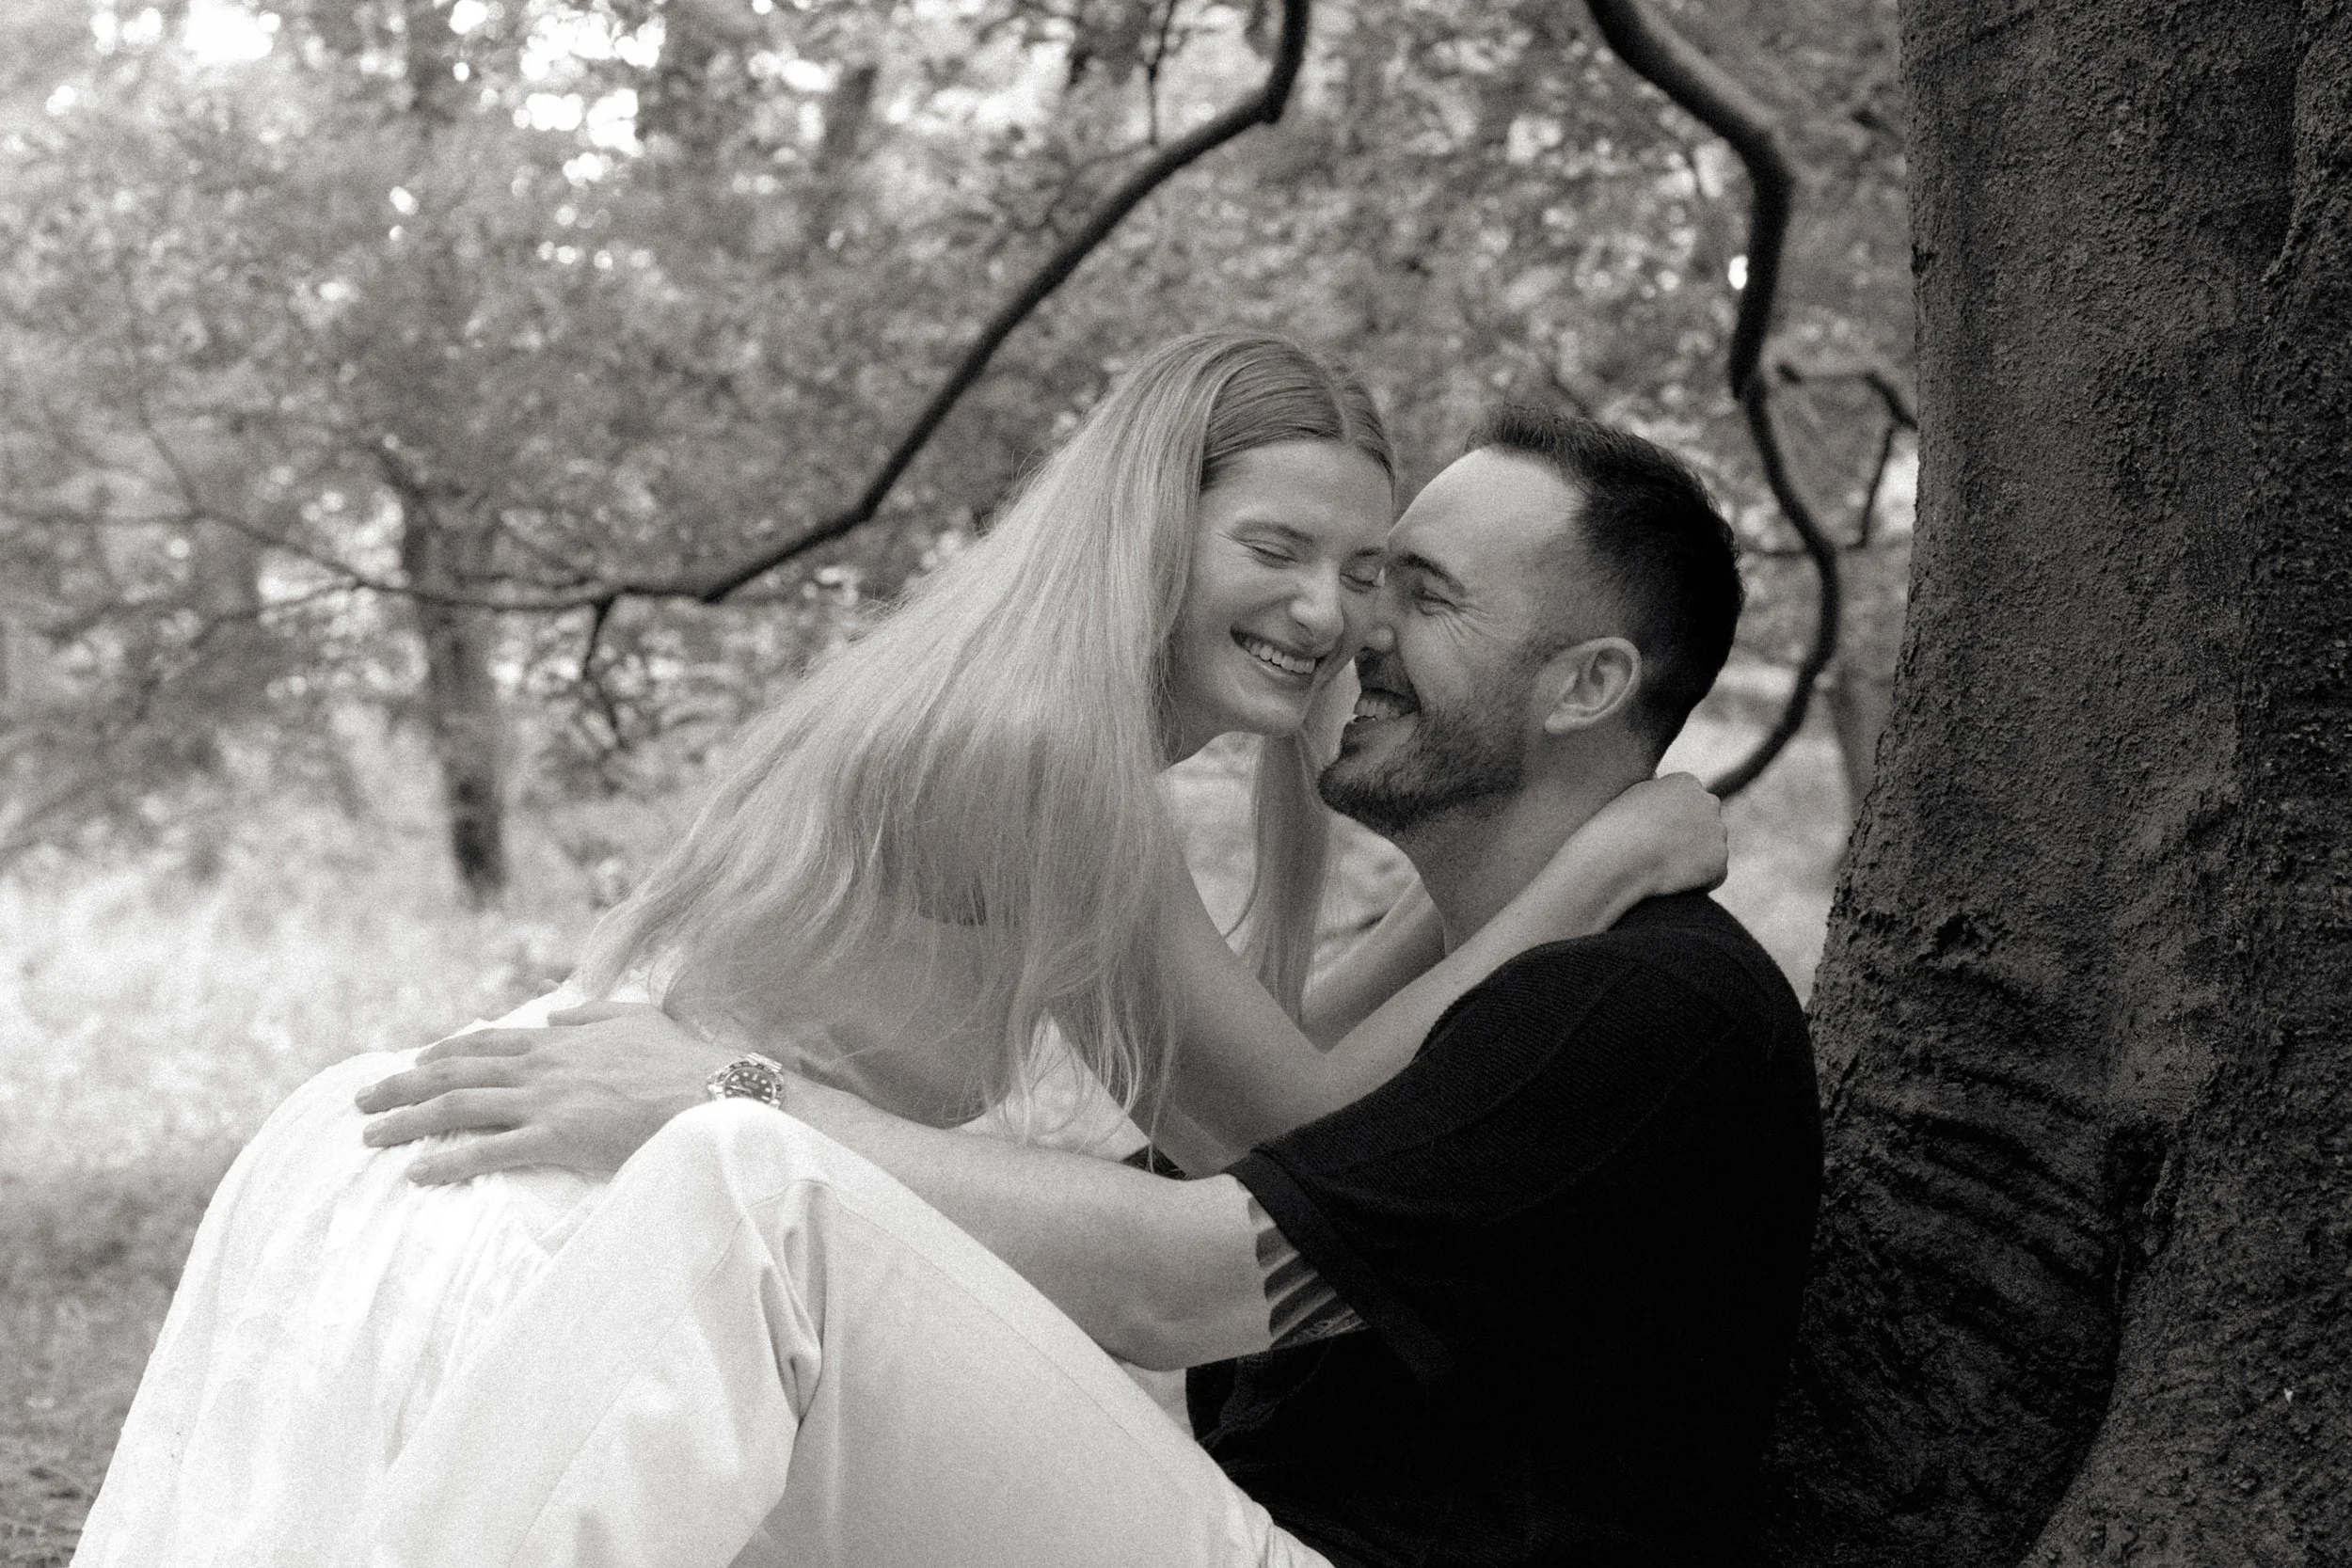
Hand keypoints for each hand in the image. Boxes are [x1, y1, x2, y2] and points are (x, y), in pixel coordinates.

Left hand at [354, 1001, 738, 1183]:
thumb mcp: (636, 1019)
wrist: (714, 1092)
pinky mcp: (558, 1138)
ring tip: (370, 1137)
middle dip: (401, 1086)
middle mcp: (542, 1065)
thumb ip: (591, 1015)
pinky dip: (448, 1162)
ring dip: (407, 1121)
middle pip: (455, 1073)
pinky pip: (490, 1152)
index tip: (411, 1064)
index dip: (441, 1053)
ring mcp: (546, 1101)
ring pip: (459, 1108)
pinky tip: (417, 1173)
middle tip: (362, 1103)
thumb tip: (557, 1014)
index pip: (484, 1042)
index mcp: (559, 1038)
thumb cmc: (684, 1059)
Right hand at [1571, 772, 1729, 905]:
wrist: (1619, 858)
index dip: (1674, 820)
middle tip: (1663, 853)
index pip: (1691, 801)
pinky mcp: (1720, 862)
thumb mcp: (1631, 796)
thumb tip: (1656, 780)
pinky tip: (1674, 883)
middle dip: (1693, 835)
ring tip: (1664, 868)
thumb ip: (1653, 789)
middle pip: (1706, 821)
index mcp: (1686, 783)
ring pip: (1711, 848)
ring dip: (1696, 858)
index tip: (1655, 834)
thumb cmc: (1617, 827)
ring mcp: (1718, 833)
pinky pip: (1714, 874)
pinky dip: (1700, 882)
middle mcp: (1709, 802)